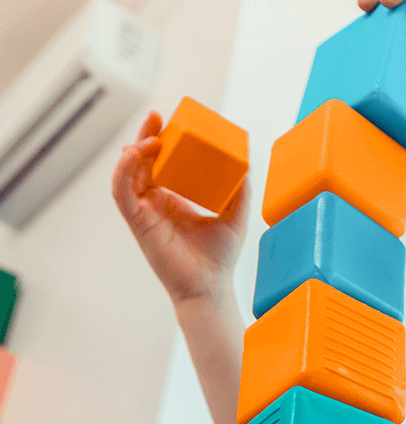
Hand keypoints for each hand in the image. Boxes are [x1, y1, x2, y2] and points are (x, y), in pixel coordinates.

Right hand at [111, 112, 249, 307]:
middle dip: (146, 135)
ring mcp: (144, 212)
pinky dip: (122, 171)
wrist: (211, 287)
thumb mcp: (236, 217)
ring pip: (128, 172)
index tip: (170, 121)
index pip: (162, 163)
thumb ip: (240, 191)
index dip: (162, 140)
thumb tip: (247, 164)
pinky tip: (131, 155)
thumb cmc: (219, 258)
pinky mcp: (137, 222)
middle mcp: (156, 203)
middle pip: (142, 161)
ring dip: (135, 150)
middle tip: (156, 116)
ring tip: (151, 137)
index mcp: (174, 199)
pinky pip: (121, 192)